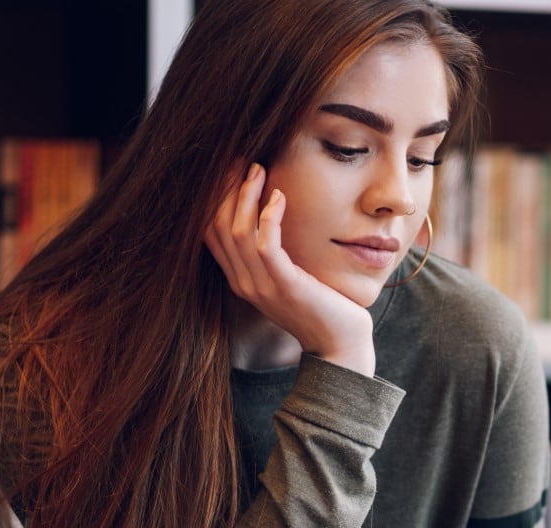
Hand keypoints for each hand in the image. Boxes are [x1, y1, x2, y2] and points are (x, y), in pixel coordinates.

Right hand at [204, 162, 375, 374]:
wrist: (341, 345)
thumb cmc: (322, 306)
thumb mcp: (290, 276)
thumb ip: (274, 253)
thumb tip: (271, 210)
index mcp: (240, 279)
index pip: (209, 231)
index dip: (214, 197)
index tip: (229, 168)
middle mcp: (243, 283)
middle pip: (217, 226)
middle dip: (226, 188)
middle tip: (241, 158)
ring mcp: (262, 287)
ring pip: (237, 231)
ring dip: (247, 195)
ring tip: (259, 169)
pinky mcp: (285, 286)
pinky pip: (265, 246)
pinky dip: (269, 217)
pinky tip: (280, 196)